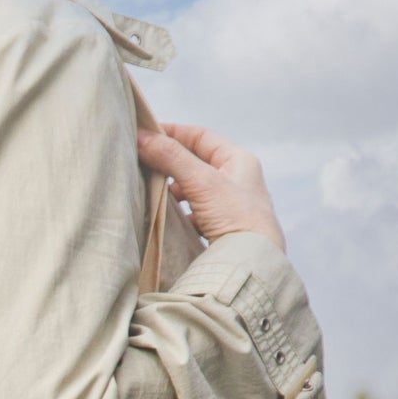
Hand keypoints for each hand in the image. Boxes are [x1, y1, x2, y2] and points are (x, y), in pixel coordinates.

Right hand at [136, 123, 285, 252]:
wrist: (255, 265)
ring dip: (176, 191)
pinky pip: (198, 214)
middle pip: (197, 162)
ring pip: (197, 190)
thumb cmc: (237, 218)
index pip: (201, 136)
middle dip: (171, 163)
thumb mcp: (202, 182)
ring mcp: (232, 206)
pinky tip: (171, 220)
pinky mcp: (226, 230)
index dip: (173, 133)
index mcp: (239, 160)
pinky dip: (183, 213)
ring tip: (155, 193)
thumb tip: (142, 137)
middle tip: (146, 164)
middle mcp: (238, 180)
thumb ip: (171, 158)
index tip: (147, 134)